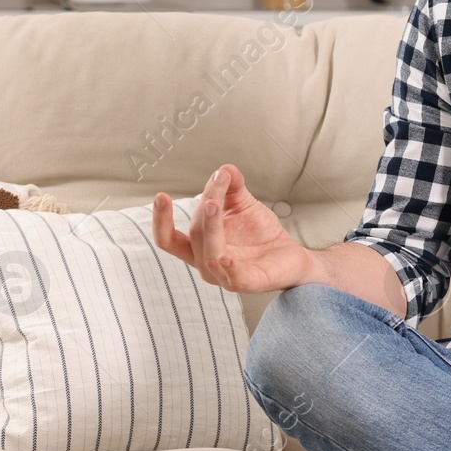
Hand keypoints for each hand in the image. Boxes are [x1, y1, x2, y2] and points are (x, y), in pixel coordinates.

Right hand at [151, 164, 313, 293]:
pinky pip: (233, 278)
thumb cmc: (260, 233)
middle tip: (216, 182)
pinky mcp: (248, 283)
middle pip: (195, 237)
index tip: (161, 196)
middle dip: (204, 209)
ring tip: (213, 204)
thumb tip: (225, 168)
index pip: (169, 239)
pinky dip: (228, 267)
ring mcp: (225, 277)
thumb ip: (232, 187)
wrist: (290, 255)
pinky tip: (226, 256)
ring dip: (211, 228)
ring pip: (210, 255)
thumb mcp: (243, 205)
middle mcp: (207, 264)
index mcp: (200, 246)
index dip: (161, 221)